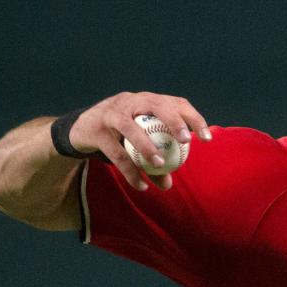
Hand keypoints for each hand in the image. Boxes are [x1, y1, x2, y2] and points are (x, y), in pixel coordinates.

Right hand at [68, 92, 210, 190]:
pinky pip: (115, 152)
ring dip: (147, 146)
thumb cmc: (117, 136)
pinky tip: (141, 185)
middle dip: (174, 120)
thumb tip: (168, 185)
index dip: (193, 118)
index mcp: (147, 101)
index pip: (175, 103)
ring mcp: (110, 112)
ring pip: (130, 126)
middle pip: (155, 104)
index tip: (206, 138)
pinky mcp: (95, 129)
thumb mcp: (137, 145)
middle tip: (186, 141)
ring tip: (161, 165)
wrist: (79, 130)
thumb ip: (153, 161)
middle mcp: (130, 101)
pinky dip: (129, 170)